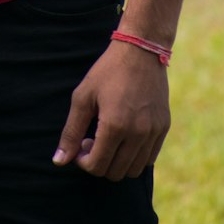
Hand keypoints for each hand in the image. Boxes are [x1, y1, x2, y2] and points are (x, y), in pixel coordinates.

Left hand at [52, 42, 170, 181]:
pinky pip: (149, 158)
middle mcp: (138, 133)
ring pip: (134, 170)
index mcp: (115, 126)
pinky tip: (124, 136)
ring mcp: (154, 132)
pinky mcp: (164, 127)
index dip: (84, 162)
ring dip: (117, 162)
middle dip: (99, 162)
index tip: (81, 145)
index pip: (97, 166)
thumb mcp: (83, 97)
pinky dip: (134, 156)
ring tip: (108, 139)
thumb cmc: (107, 72)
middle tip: (92, 141)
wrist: (141, 51)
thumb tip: (59, 162)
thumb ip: (71, 132)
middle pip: (115, 173)